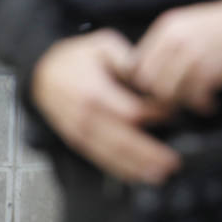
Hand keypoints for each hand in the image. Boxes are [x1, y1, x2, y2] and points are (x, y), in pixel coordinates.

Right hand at [31, 30, 180, 184]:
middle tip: (173, 161)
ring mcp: (79, 133)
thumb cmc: (78, 58)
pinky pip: (100, 159)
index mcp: (94, 92)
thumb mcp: (104, 46)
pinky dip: (120, 169)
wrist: (44, 73)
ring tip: (161, 174)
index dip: (156, 115)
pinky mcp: (78, 141)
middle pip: (122, 141)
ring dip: (137, 167)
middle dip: (149, 154)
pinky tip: (138, 175)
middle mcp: (85, 117)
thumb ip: (128, 58)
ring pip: (111, 155)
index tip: (176, 113)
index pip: (130, 111)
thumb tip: (149, 72)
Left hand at [131, 0, 221, 115]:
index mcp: (169, 27)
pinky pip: (193, 98)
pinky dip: (202, 105)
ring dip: (182, 102)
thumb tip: (160, 71)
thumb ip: (174, 42)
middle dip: (162, 95)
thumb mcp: (196, 23)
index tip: (164, 88)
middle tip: (179, 101)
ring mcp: (190, 55)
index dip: (149, 80)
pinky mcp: (209, 70)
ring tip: (199, 102)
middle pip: (148, 81)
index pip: (139, 63)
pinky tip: (212, 103)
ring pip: (168, 93)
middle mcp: (174, 40)